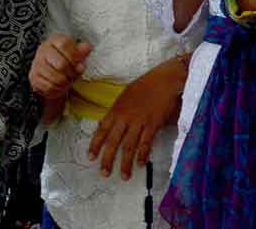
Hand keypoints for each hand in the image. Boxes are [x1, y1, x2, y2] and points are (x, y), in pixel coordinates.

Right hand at [29, 33, 92, 99]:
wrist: (50, 74)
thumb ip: (81, 51)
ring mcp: (36, 64)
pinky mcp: (34, 78)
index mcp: (54, 40)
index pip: (64, 44)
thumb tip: (88, 47)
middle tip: (75, 74)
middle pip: (61, 63)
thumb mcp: (75, 54)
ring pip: (56, 77)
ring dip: (66, 82)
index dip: (75, 55)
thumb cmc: (65, 61)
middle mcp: (43, 50)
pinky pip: (49, 87)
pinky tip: (61, 86)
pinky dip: (58, 89)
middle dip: (72, 72)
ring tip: (68, 80)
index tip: (81, 63)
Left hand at [87, 57, 184, 180]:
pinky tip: (141, 164)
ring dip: (125, 163)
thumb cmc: (146, 85)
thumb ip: (118, 111)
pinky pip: (146, 143)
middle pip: (113, 142)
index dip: (95, 145)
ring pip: (129, 146)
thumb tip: (108, 124)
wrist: (165, 79)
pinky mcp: (153, 124)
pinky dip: (143, 154)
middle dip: (107, 159)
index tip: (91, 157)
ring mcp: (139, 121)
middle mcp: (125, 117)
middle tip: (104, 173)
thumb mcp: (126, 95)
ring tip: (124, 176)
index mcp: (117, 109)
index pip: (102, 130)